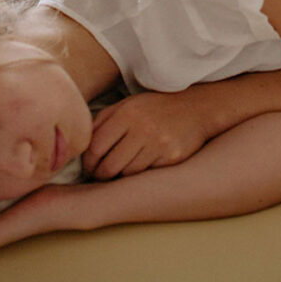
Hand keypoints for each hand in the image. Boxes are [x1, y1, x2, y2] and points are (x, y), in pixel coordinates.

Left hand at [82, 91, 210, 180]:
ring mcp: (159, 143)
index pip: (96, 147)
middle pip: (109, 166)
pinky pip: (147, 175)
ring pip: (127, 174)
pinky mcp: (172, 157)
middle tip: (100, 175)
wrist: (198, 107)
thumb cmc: (156, 107)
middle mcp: (142, 128)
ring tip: (120, 172)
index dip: (88, 162)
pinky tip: (140, 168)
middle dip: (100, 175)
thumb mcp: (129, 104)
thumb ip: (104, 120)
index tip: (89, 167)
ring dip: (120, 177)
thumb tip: (82, 144)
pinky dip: (140, 175)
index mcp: (127, 113)